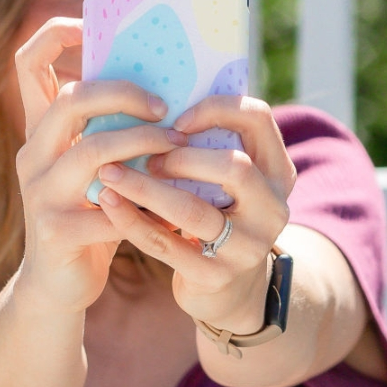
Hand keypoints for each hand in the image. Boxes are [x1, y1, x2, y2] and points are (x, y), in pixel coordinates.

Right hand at [12, 17, 191, 312]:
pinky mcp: (56, 230)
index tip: (97, 27)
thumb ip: (113, 129)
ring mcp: (40, 193)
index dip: (58, 34)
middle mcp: (32, 153)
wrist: (60, 286)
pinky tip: (172, 206)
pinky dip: (145, 204)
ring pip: (93, 151)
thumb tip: (168, 83)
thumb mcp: (97, 166)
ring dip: (144, 144)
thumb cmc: (91, 215)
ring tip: (177, 147)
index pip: (28, 62)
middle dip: (123, 94)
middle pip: (71, 100)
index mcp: (40, 129)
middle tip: (163, 107)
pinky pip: (108, 208)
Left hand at [94, 95, 296, 331]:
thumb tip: (153, 95)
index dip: (215, 109)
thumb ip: (211, 143)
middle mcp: (273, 208)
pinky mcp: (215, 275)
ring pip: (192, 210)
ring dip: (145, 187)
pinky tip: (107, 202)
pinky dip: (131, 220)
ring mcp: (247, 246)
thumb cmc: (217, 214)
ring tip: (109, 172)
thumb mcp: (229, 181)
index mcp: (278, 171)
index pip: (258, 120)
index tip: (175, 119)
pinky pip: (166, 244)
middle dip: (181, 156)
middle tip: (145, 154)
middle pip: (233, 167)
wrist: (227, 291)